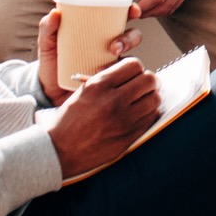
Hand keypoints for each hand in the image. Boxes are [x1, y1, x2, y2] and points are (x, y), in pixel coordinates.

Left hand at [37, 2, 144, 106]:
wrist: (49, 91)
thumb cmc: (51, 62)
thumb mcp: (46, 43)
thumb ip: (47, 27)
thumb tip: (55, 12)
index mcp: (98, 28)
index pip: (121, 15)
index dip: (132, 10)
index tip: (133, 12)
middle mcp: (110, 43)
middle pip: (132, 35)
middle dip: (130, 38)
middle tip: (114, 47)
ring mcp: (112, 62)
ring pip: (131, 55)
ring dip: (125, 59)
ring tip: (110, 63)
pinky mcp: (111, 78)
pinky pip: (122, 75)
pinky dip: (116, 74)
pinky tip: (102, 75)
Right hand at [46, 56, 160, 179]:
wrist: (60, 150)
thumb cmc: (69, 120)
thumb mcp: (83, 91)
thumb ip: (107, 79)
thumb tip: (131, 72)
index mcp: (99, 85)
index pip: (135, 65)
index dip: (137, 68)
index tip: (133, 74)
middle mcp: (113, 101)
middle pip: (150, 80)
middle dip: (148, 81)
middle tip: (142, 86)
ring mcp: (123, 120)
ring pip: (155, 99)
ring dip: (150, 97)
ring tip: (141, 101)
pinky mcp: (129, 136)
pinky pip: (151, 117)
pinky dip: (148, 113)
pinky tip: (138, 114)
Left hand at [128, 0, 215, 17]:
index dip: (144, 6)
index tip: (132, 8)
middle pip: (166, 6)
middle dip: (148, 13)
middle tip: (133, 13)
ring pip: (173, 6)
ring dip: (157, 12)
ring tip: (142, 11)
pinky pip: (179, 0)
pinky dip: (166, 6)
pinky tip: (156, 4)